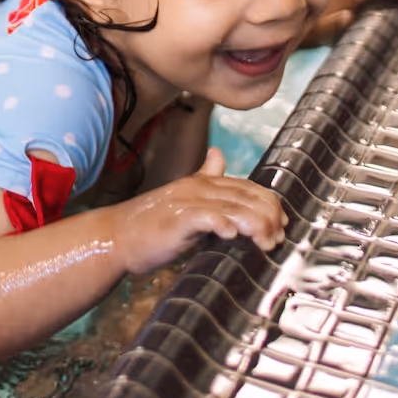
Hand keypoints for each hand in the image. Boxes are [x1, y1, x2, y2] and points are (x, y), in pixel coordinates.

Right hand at [109, 149, 286, 274]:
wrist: (116, 237)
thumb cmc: (151, 224)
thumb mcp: (182, 198)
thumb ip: (204, 178)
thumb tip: (218, 154)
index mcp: (201, 182)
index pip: (247, 187)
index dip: (269, 203)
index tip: (282, 224)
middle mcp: (197, 188)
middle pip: (246, 196)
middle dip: (269, 216)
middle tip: (278, 237)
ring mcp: (187, 202)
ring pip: (234, 208)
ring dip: (256, 226)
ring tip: (266, 243)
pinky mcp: (177, 219)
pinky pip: (208, 218)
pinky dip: (224, 226)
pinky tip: (234, 237)